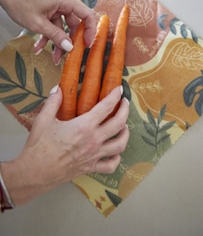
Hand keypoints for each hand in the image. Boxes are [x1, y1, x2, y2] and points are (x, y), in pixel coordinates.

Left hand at [0, 0, 95, 63]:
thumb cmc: (19, 0)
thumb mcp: (38, 23)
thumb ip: (56, 36)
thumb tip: (69, 46)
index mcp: (64, 0)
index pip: (86, 15)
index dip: (90, 31)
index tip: (87, 44)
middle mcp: (62, 3)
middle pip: (74, 25)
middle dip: (69, 42)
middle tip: (68, 55)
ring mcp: (55, 7)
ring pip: (62, 28)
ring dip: (57, 43)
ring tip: (53, 57)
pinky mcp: (48, 11)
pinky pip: (53, 26)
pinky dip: (47, 37)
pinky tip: (39, 46)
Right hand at [0, 86, 128, 204]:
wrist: (35, 173)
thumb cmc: (39, 146)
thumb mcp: (43, 119)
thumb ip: (53, 102)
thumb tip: (58, 88)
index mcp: (84, 126)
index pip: (106, 107)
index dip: (114, 96)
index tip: (118, 90)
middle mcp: (93, 140)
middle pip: (119, 123)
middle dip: (125, 110)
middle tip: (124, 103)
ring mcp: (94, 155)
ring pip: (120, 144)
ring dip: (125, 134)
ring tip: (124, 126)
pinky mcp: (90, 168)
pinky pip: (111, 165)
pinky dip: (116, 158)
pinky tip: (115, 152)